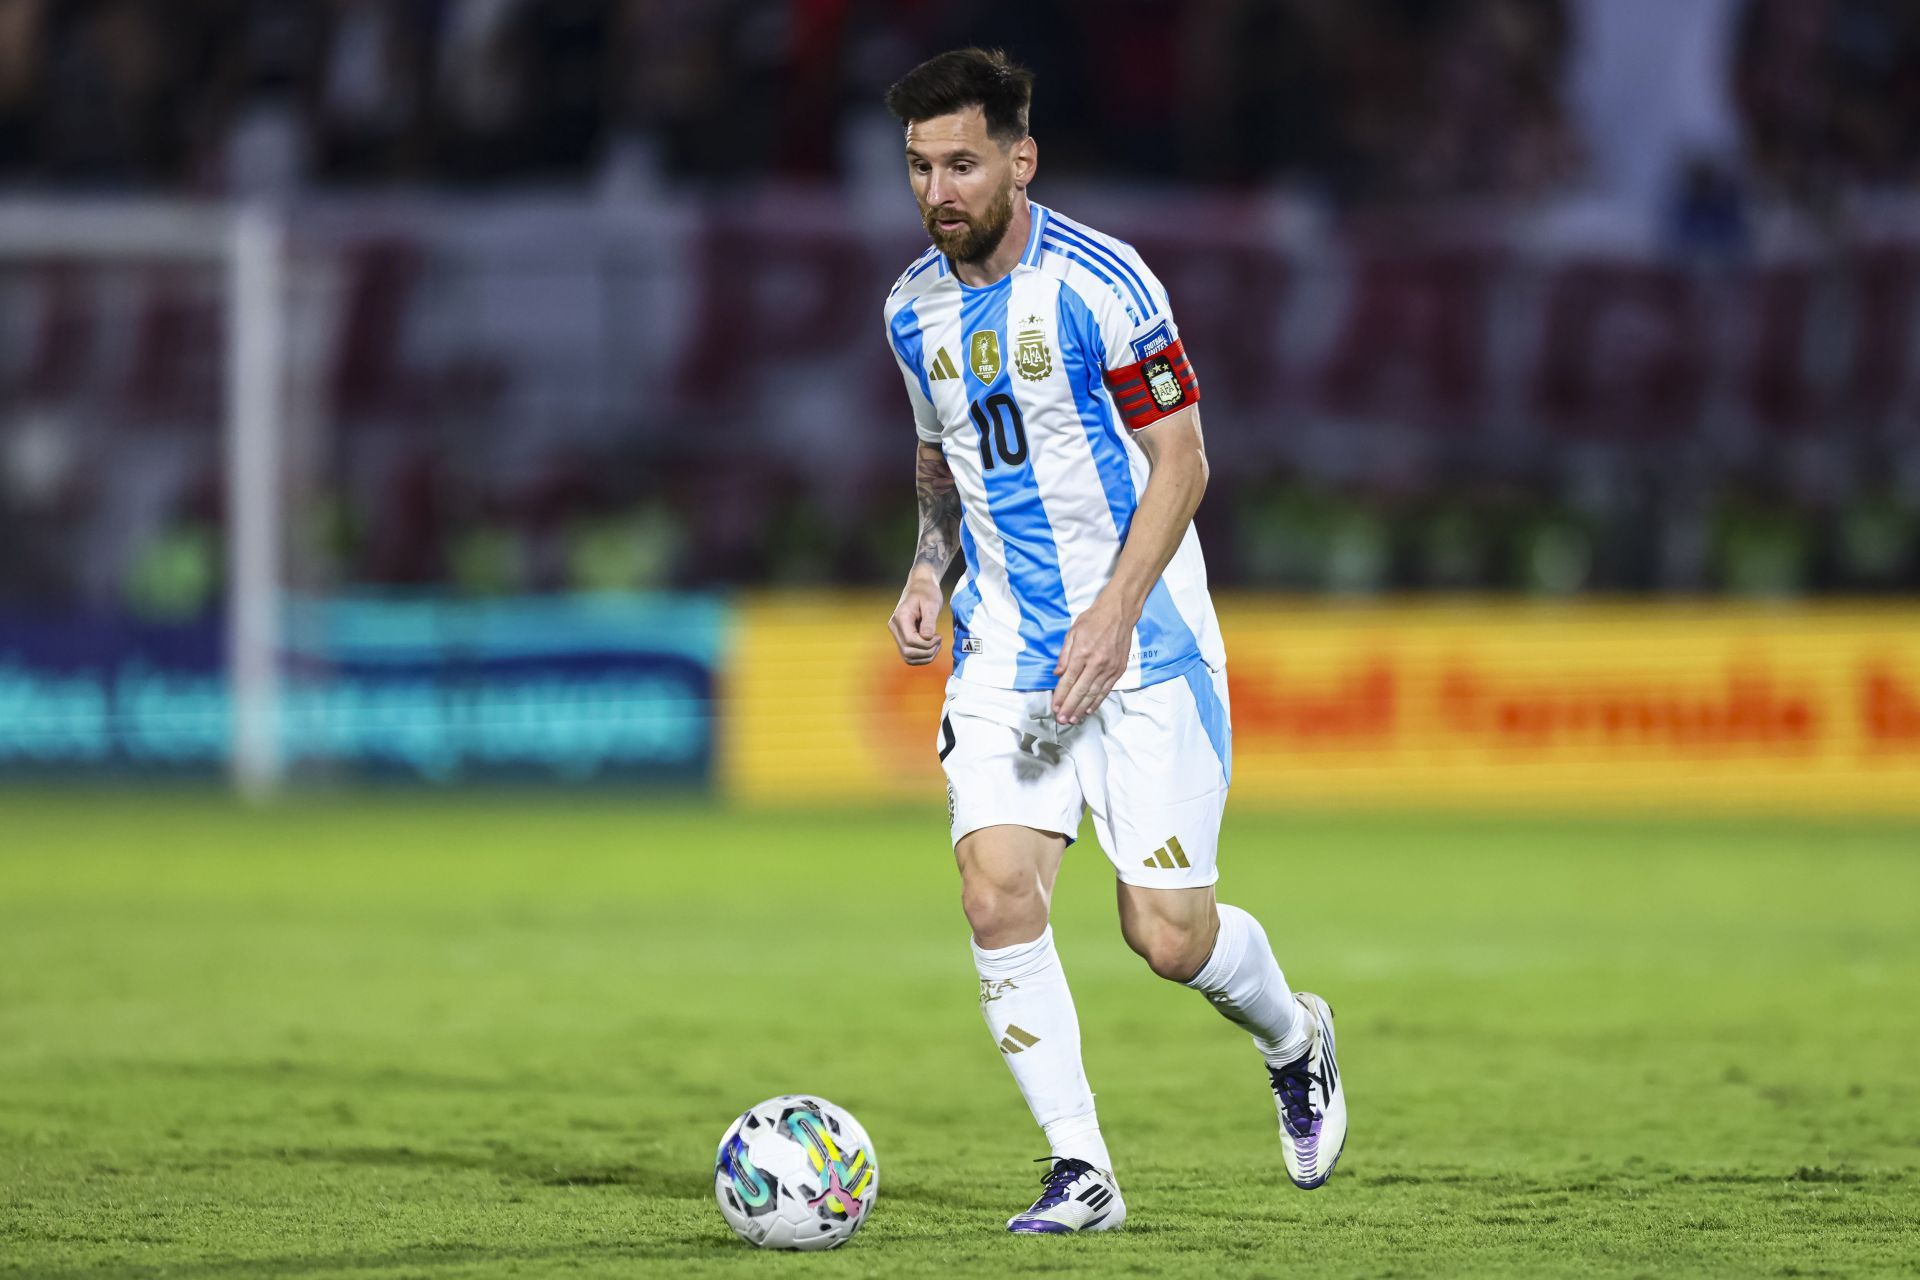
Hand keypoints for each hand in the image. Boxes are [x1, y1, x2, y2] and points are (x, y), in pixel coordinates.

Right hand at [887, 576, 945, 664]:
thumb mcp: (931, 604)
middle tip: (939, 640)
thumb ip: (929, 621)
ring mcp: (897, 634)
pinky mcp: (902, 639)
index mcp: (901, 617)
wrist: (920, 587)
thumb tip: (926, 637)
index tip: (938, 636)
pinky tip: (932, 647)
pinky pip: (910, 656)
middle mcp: (895, 627)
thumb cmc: (927, 592)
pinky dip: (923, 657)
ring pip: (908, 657)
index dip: (926, 644)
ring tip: (936, 644)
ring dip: (925, 656)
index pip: (910, 640)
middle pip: (908, 652)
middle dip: (927, 651)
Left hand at [1052, 591, 1135, 723]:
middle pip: (1081, 691)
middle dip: (1070, 707)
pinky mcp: (1119, 670)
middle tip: (1062, 720)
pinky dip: (1097, 701)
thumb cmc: (1093, 620)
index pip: (1069, 680)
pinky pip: (1106, 690)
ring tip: (1074, 720)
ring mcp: (1109, 668)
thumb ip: (1064, 655)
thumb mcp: (1072, 632)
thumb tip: (1057, 674)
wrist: (1119, 613)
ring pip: (1094, 693)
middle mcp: (1096, 663)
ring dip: (1082, 709)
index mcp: (1082, 653)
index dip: (1061, 696)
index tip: (1055, 707)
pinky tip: (1089, 710)